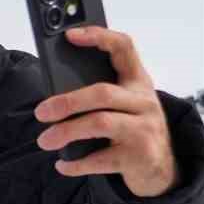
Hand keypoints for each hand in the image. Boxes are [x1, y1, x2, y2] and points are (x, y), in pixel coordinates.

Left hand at [32, 26, 178, 197]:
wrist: (161, 168)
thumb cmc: (133, 128)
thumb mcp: (125, 104)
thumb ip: (100, 92)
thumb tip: (54, 94)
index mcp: (138, 82)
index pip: (124, 47)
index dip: (99, 37)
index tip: (70, 35)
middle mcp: (145, 103)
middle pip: (102, 93)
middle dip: (67, 101)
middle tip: (41, 112)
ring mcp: (144, 130)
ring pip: (99, 123)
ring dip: (66, 132)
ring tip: (44, 140)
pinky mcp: (138, 157)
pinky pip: (99, 159)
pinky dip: (76, 163)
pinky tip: (62, 164)